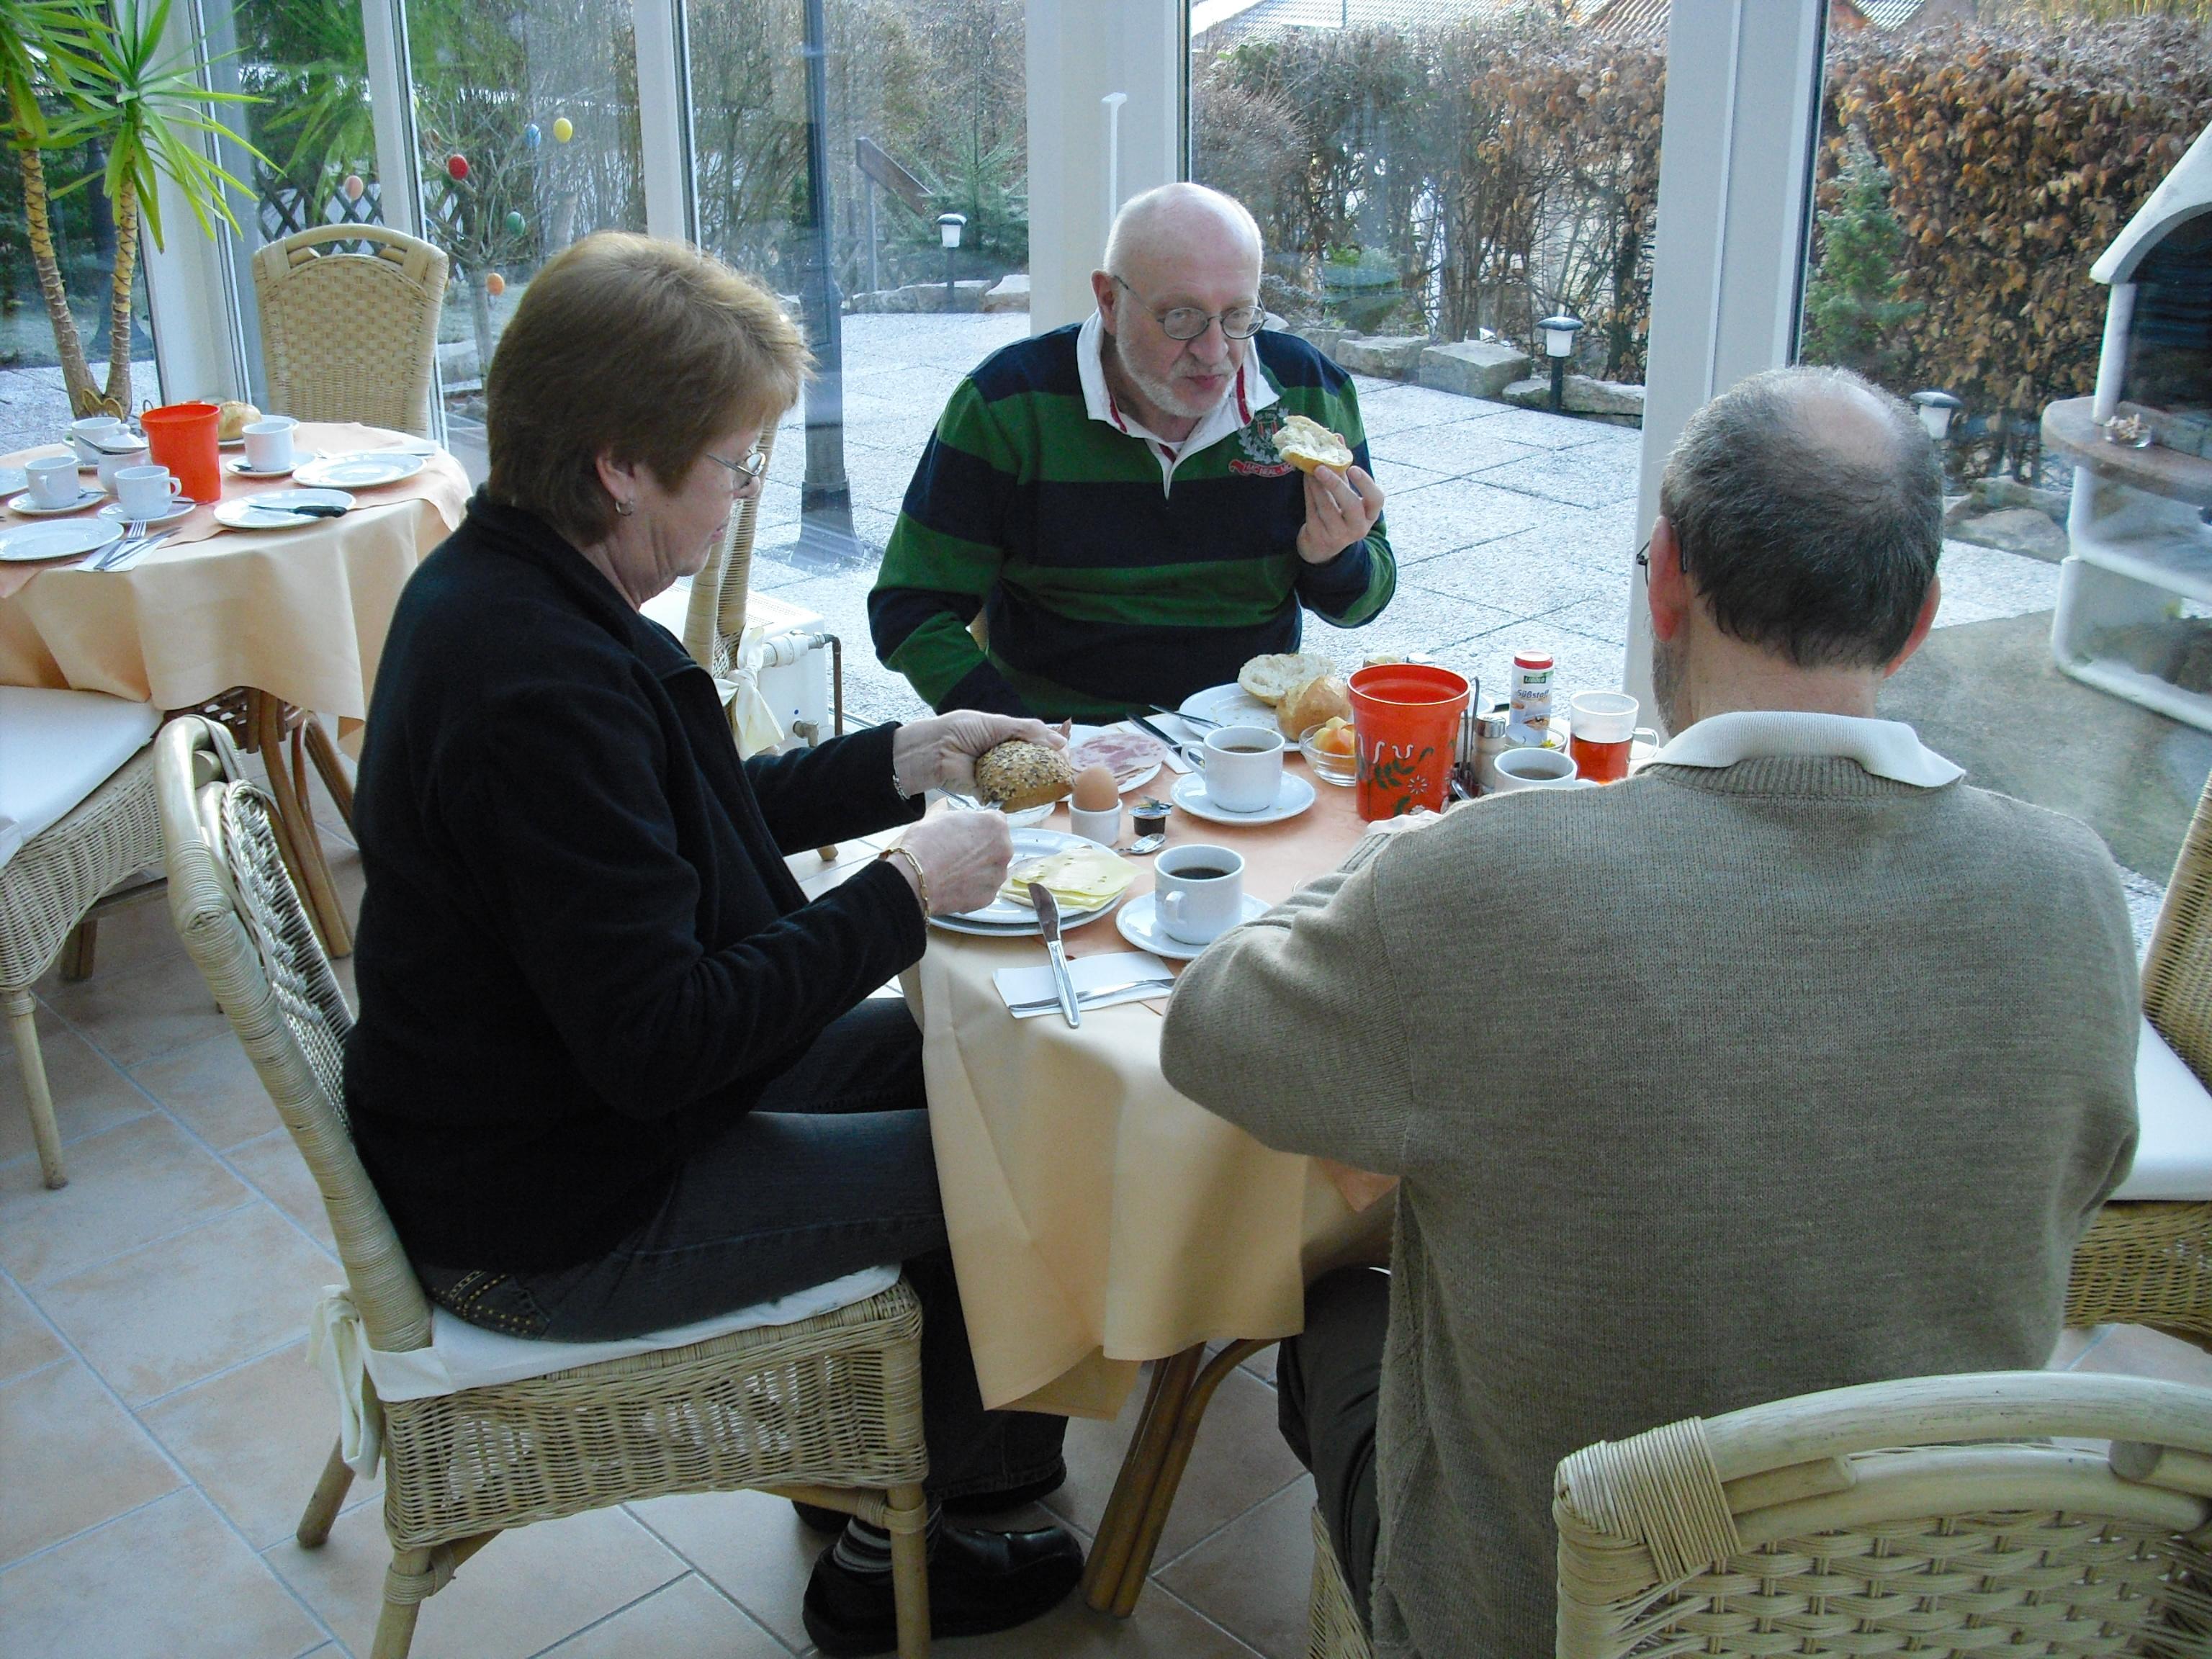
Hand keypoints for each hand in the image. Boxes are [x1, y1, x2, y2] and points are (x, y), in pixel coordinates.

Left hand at [893, 712, 1065, 796]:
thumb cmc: (961, 730)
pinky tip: (1036, 798)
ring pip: (1023, 781)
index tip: (1065, 755)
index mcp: (1006, 737)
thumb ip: (1027, 730)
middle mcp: (1004, 757)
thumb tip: (1059, 741)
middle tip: (1064, 773)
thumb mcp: (996, 723)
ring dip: (1037, 784)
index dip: (1052, 748)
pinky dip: (1020, 798)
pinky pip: (1008, 797)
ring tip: (1055, 786)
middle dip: (1049, 769)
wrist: (933, 751)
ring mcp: (998, 776)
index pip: (1036, 742)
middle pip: (1033, 764)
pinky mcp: (989, 792)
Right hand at [893, 810, 1013, 914]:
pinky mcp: (988, 897)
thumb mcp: (942, 816)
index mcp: (995, 825)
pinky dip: (972, 888)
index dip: (978, 825)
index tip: (967, 832)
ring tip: (954, 871)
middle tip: (959, 853)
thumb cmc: (925, 843)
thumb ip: (962, 818)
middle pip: (996, 846)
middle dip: (981, 848)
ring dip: (978, 869)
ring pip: (991, 869)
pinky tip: (954, 885)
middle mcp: (1004, 850)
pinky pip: (982, 889)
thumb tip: (962, 821)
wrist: (915, 877)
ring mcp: (998, 876)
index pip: (995, 820)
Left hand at [1296, 464, 1382, 563]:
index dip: (1366, 484)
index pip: (1376, 500)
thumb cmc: (1338, 512)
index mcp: (1370, 514)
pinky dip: (1309, 493)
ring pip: (1327, 507)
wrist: (1322, 545)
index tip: (1353, 468)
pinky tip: (1306, 479)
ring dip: (1317, 485)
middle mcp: (1358, 527)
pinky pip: (1313, 511)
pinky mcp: (1320, 537)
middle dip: (1336, 484)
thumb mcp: (1346, 493)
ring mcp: (1339, 535)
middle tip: (1321, 467)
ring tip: (1310, 468)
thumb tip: (1336, 437)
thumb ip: (1343, 468)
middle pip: (1351, 505)